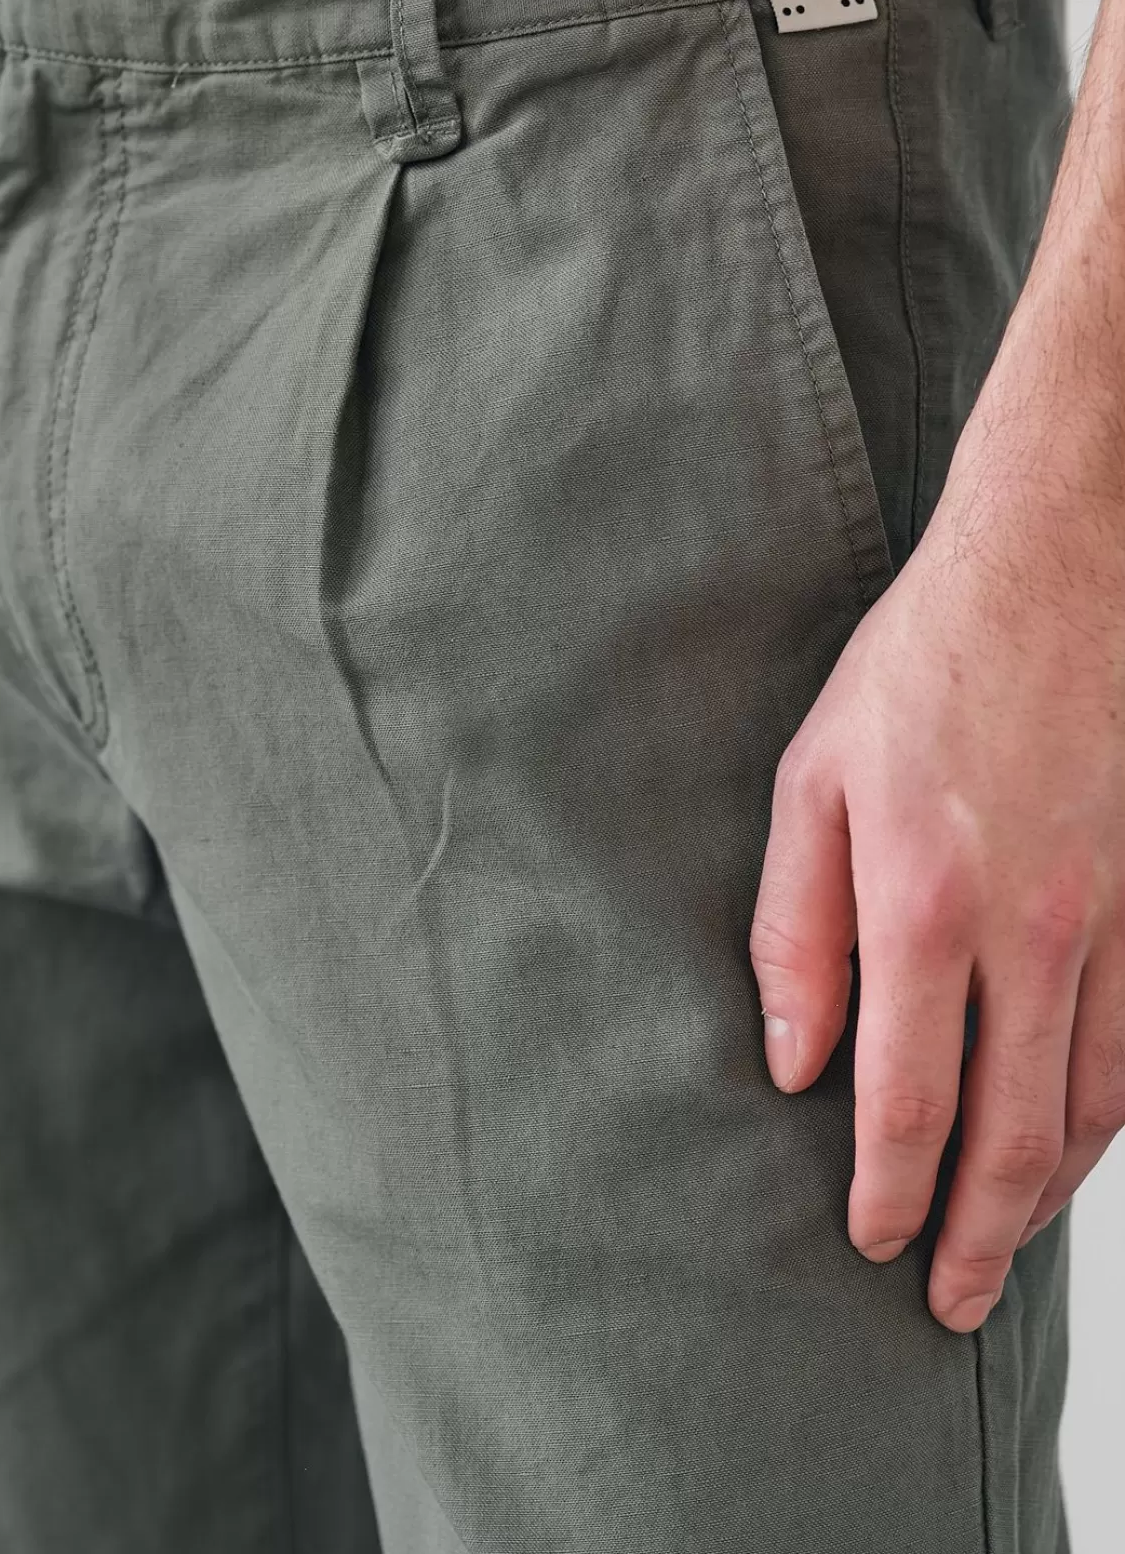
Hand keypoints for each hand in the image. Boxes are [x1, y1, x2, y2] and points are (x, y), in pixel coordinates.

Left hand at [750, 458, 1124, 1332]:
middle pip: (1015, 1131)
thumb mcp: (810, 783)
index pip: (910, 1097)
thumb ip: (795, 930)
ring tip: (1010, 1248)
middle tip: (952, 1306)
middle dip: (980, 1234)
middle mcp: (1030, 932)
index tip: (871, 1245)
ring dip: (1049, 1194)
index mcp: (923, 902)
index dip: (892, 1190)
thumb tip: (792, 1062)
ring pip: (1092, 1105)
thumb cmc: (912, 674)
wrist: (1049, 580)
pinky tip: (1076, 1146)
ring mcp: (1109, 920)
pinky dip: (1110, 1119)